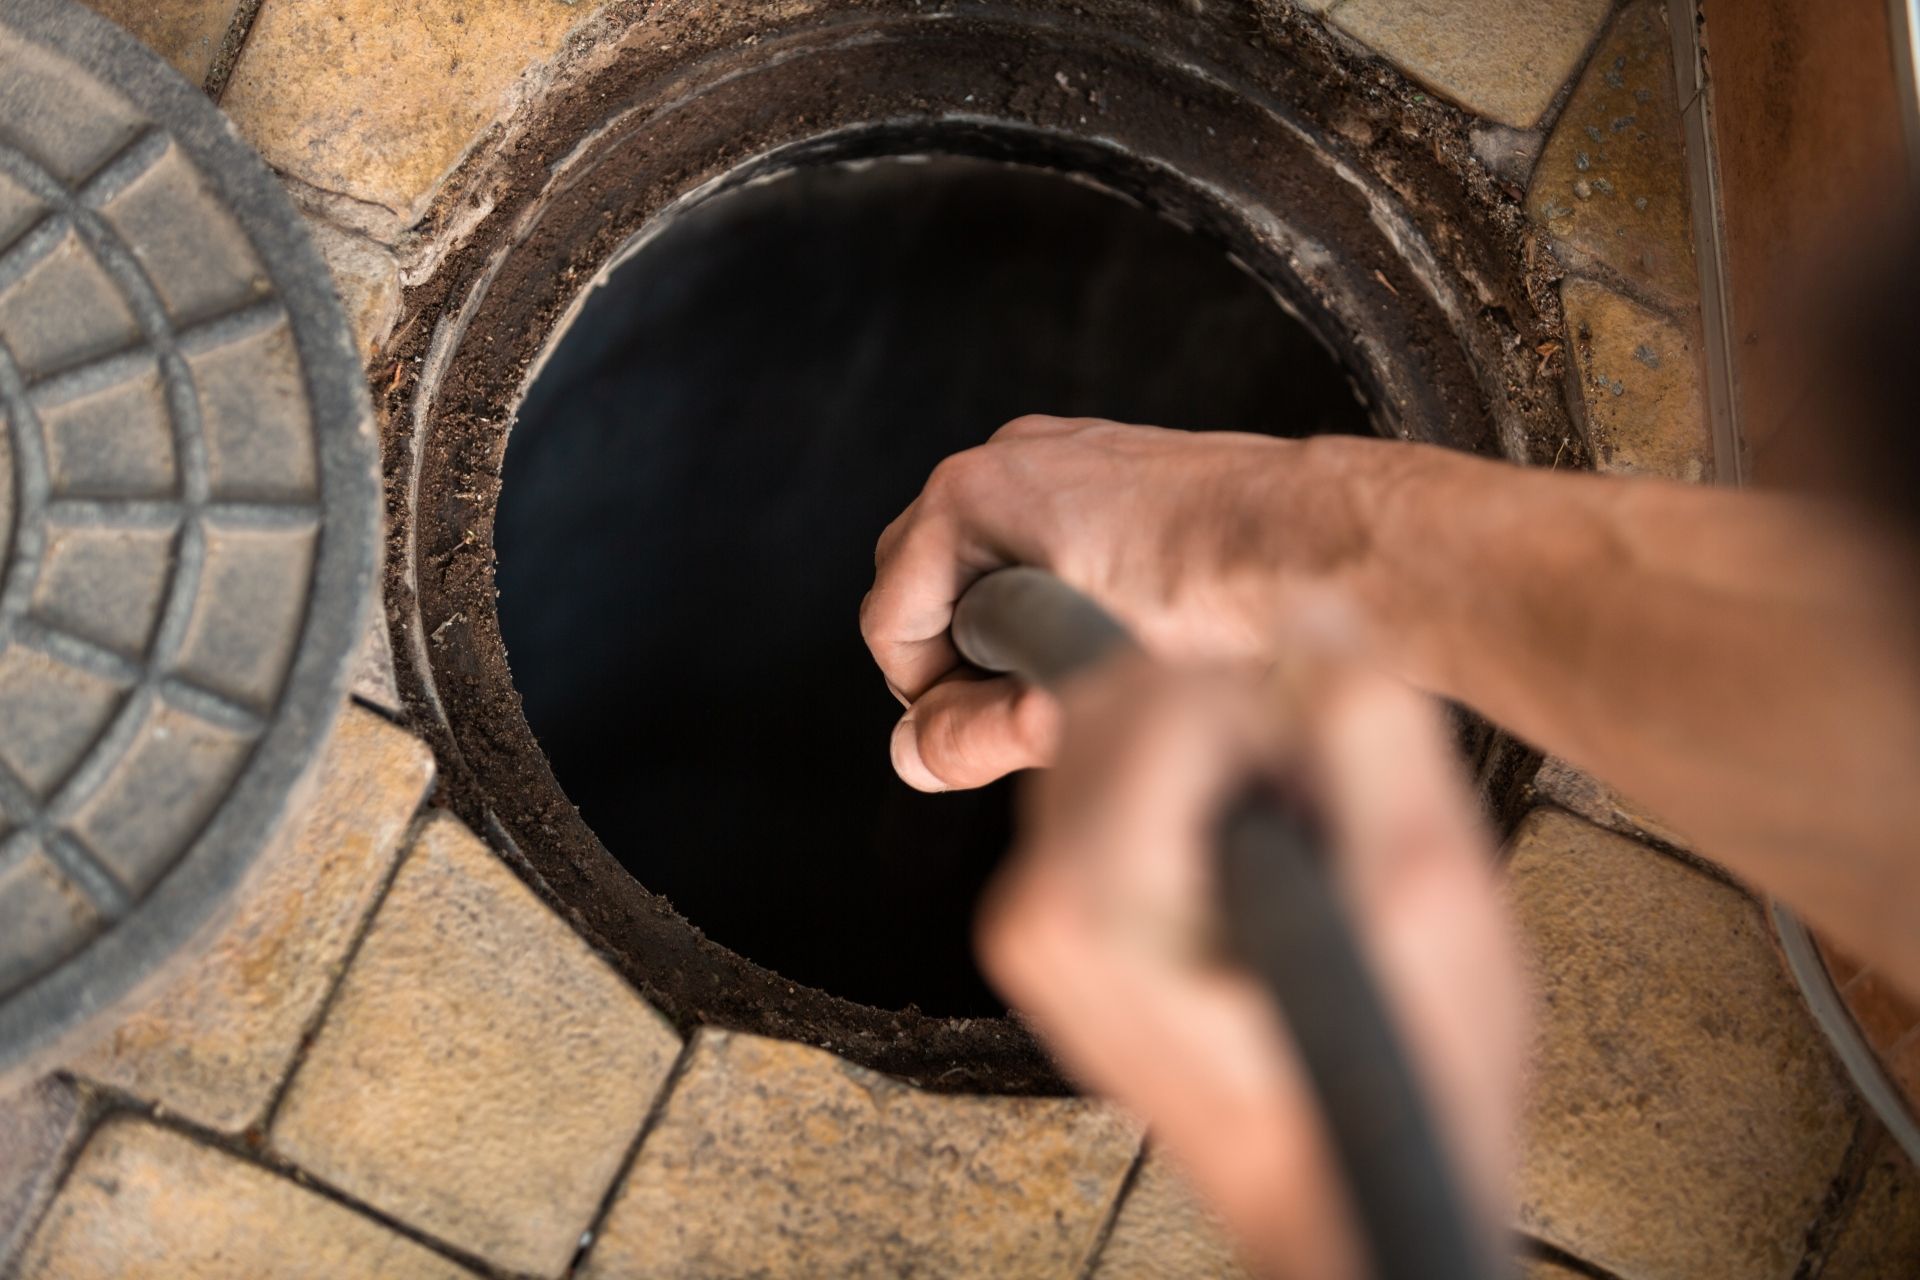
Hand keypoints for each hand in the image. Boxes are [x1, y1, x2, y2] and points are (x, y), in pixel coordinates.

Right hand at [861, 416, 1402, 790]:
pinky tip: (1125, 630)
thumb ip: (977, 728)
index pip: (889, 624)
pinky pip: (1040, 542)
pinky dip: (1057, 594)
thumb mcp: (1079, 686)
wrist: (1330, 545)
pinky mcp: (1108, 467)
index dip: (931, 697)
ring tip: (1088, 668)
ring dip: (1011, 629)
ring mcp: (1057, 455)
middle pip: (923, 587)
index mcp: (973, 497)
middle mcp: (1005, 458)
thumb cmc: (1220, 606)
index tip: (997, 724)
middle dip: (963, 658)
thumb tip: (913, 755)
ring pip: (983, 568)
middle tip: (1035, 705)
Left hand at [976, 657, 1523, 1278]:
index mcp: (1103, 895)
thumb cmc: (1394, 1084)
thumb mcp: (1427, 896)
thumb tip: (1311, 625)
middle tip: (1314, 812)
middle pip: (1110, 703)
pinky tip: (1253, 870)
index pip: (1160, 693)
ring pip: (1104, 739)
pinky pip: (1105, 797)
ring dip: (1207, 756)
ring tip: (1290, 849)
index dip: (1272, 710)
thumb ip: (1366, 736)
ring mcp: (1035, 925)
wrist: (1347, 1199)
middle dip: (1230, 725)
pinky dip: (1181, 796)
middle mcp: (1039, 905)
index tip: (1331, 785)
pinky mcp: (1054, 934)